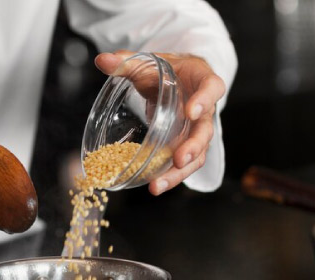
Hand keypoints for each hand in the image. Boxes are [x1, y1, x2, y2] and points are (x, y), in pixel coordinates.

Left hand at [94, 51, 225, 195]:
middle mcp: (205, 109)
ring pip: (197, 155)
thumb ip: (127, 61)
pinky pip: (183, 163)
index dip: (205, 99)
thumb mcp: (150, 63)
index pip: (212, 87)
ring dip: (179, 172)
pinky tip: (153, 185)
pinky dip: (169, 176)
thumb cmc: (168, 70)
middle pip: (206, 130)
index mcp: (203, 81)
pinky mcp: (186, 145)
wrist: (178, 79)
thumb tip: (102, 60)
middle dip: (194, 146)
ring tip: (158, 185)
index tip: (192, 111)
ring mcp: (197, 130)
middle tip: (180, 159)